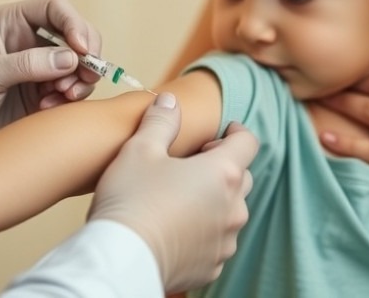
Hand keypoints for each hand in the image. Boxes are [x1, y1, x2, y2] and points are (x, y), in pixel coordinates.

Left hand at [0, 0, 100, 164]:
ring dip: (80, 79)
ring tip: (62, 96)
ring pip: (81, 63)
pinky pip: (76, 89)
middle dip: (86, 54)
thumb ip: (27, 63)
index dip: (74, 24)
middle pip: (77, 33)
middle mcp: (29, 41)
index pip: (55, 8)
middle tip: (84, 76)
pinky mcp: (47, 94)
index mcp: (10, 23)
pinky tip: (48, 108)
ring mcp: (41, 68)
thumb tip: (70, 57)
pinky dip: (72, 98)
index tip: (82, 50)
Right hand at [89, 93, 258, 293]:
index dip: (237, 132)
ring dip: (214, 202)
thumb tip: (170, 101)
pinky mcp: (212, 267)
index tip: (224, 131)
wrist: (121, 259)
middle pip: (241, 178)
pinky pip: (216, 242)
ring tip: (180, 199)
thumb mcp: (140, 149)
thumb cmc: (130, 199)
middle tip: (192, 164)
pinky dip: (203, 233)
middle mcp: (233, 208)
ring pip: (229, 212)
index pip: (248, 142)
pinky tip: (175, 229)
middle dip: (222, 167)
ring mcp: (225, 241)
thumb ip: (161, 121)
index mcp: (223, 173)